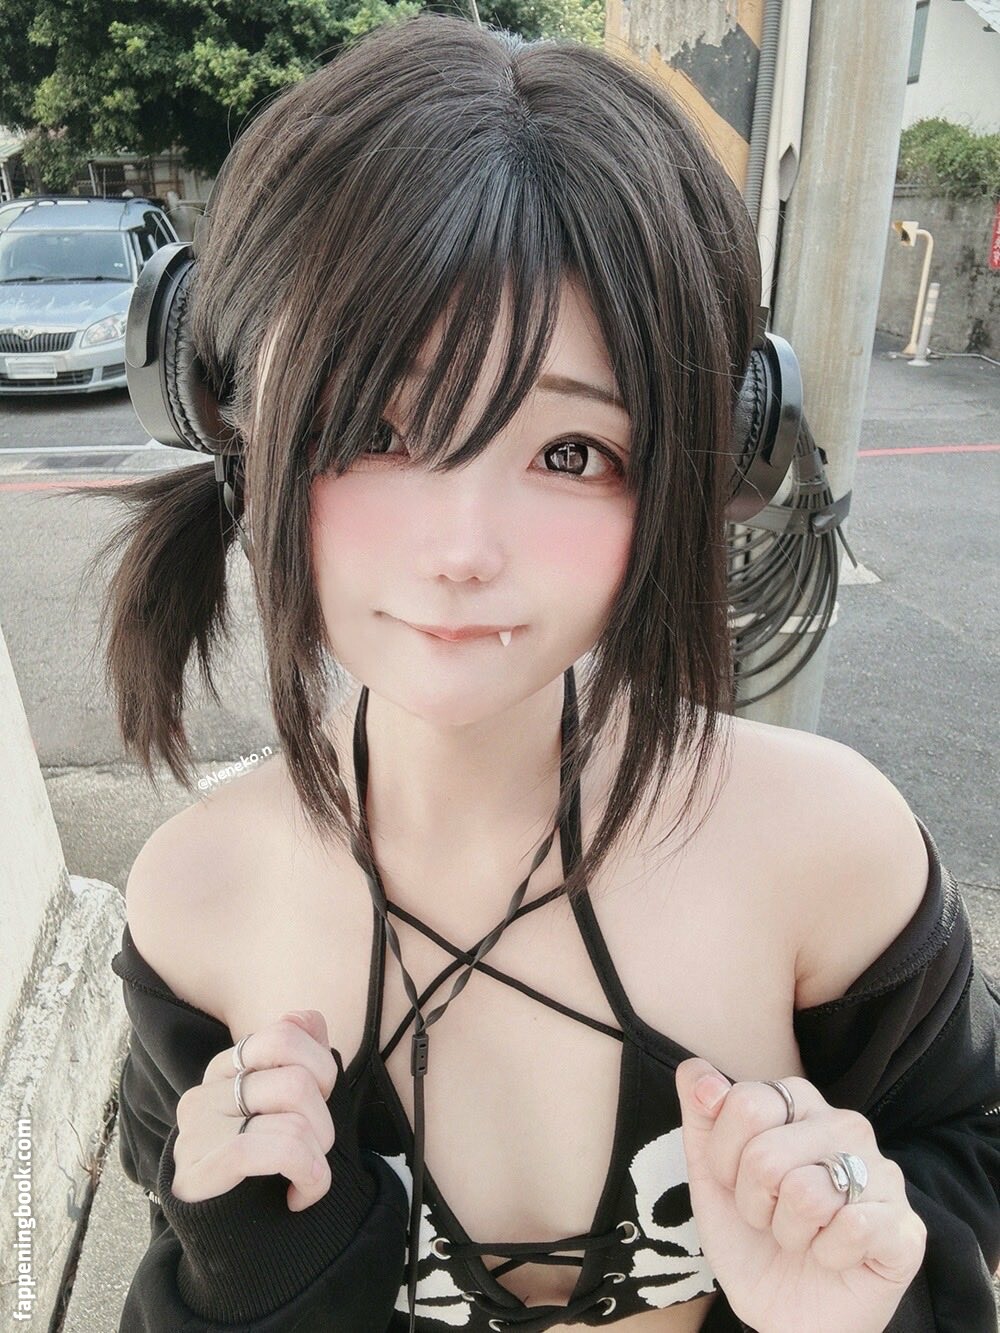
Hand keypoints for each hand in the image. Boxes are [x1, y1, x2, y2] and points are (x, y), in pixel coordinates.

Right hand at [171, 1009, 339, 1212]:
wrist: (234, 1249)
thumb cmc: (267, 1173)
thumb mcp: (288, 1110)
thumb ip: (299, 1060)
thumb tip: (308, 1019)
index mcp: (228, 1067)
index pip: (287, 1032)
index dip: (321, 1067)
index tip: (317, 1106)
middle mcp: (208, 1089)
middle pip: (297, 1073)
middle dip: (324, 1117)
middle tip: (313, 1151)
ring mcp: (198, 1126)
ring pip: (292, 1104)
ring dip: (318, 1150)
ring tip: (305, 1175)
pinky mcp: (199, 1168)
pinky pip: (275, 1147)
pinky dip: (308, 1174)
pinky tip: (300, 1196)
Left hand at [675, 1058, 926, 1332]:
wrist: (785, 1315)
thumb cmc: (752, 1240)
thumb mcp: (710, 1179)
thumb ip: (700, 1117)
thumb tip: (696, 1072)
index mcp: (799, 1104)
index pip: (745, 1103)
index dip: (723, 1158)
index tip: (734, 1183)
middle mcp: (846, 1126)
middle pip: (766, 1154)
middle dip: (753, 1202)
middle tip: (770, 1219)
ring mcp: (883, 1173)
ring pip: (806, 1192)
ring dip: (788, 1232)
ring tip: (801, 1237)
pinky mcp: (905, 1227)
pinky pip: (851, 1229)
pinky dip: (826, 1255)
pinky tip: (832, 1256)